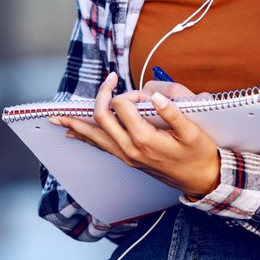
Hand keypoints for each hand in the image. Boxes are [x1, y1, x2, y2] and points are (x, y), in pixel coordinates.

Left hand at [51, 72, 222, 197]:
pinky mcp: (127, 159)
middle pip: (101, 119)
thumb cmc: (199, 154)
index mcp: (145, 140)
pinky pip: (101, 146)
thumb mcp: (193, 132)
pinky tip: (73, 133)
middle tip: (108, 80)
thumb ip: (173, 113)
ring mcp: (126, 156)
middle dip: (100, 97)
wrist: (202, 179)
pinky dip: (85, 137)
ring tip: (57, 117)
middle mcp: (130, 149)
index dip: (132, 93)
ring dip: (76, 124)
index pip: (124, 106)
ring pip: (94, 137)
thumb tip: (154, 96)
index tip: (145, 93)